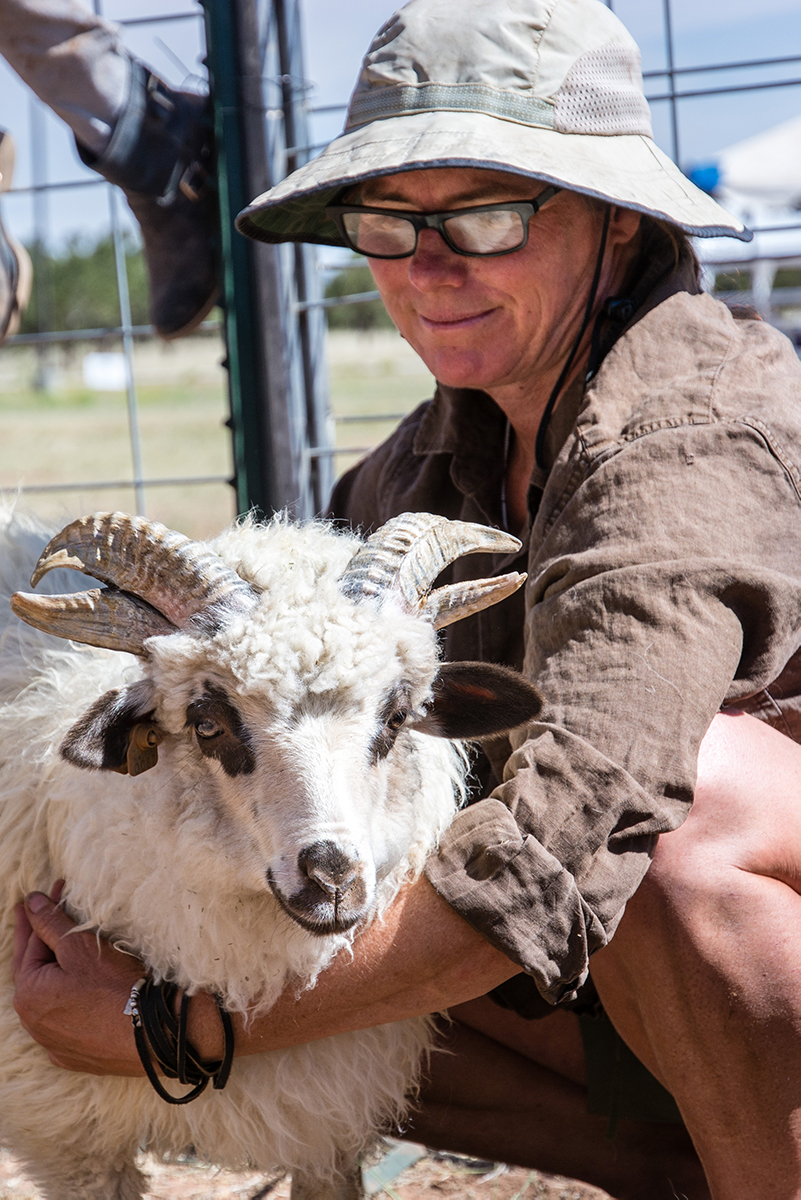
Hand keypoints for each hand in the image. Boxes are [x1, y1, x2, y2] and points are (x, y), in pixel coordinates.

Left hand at [12, 882, 145, 1074]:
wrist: (151, 1034)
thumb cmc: (113, 987)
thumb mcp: (79, 947)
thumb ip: (50, 923)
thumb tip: (31, 902)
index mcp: (29, 993)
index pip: (34, 942)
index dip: (45, 912)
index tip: (54, 889)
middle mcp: (33, 1023)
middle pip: (36, 970)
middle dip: (40, 939)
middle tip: (38, 909)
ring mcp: (53, 1042)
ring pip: (49, 998)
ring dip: (53, 972)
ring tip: (54, 949)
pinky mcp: (75, 1055)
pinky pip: (64, 1021)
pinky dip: (66, 1002)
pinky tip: (71, 993)